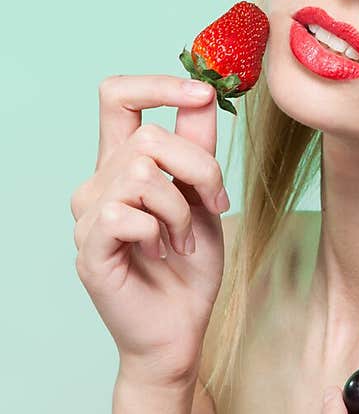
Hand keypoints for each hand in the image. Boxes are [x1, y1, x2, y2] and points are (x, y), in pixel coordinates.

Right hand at [70, 74, 229, 386]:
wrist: (181, 329)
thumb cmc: (189, 268)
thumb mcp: (204, 198)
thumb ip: (199, 147)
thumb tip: (206, 90)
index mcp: (122, 164)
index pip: (118, 96)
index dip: (158, 84)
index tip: (202, 92)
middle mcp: (98, 183)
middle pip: (148, 137)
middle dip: (199, 168)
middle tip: (214, 205)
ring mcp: (88, 216)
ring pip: (141, 175)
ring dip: (181, 211)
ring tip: (182, 241)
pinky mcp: (88, 248)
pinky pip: (126, 215)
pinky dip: (158, 233)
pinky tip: (160, 254)